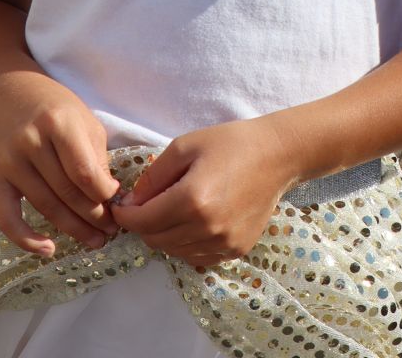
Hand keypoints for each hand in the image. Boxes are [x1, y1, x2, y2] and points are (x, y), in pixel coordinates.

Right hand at [0, 70, 120, 256]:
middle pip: (67, 192)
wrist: (6, 92)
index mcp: (58, 123)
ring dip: (73, 229)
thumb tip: (110, 195)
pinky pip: (7, 217)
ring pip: (45, 206)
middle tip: (112, 231)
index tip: (117, 201)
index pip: (84, 171)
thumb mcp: (83, 120)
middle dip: (94, 216)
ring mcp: (9, 162)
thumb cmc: (54, 107)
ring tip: (95, 240)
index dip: (104, 194)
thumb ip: (95, 156)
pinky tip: (48, 250)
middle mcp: (30, 143)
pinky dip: (26, 239)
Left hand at [113, 116, 299, 269]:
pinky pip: (197, 256)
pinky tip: (194, 222)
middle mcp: (207, 227)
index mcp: (192, 200)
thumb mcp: (185, 146)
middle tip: (149, 206)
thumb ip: (153, 176)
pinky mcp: (236, 249)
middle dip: (144, 224)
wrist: (278, 156)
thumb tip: (133, 202)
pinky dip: (187, 244)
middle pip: (155, 240)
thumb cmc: (231, 144)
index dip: (125, 215)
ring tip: (174, 211)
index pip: (142, 222)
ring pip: (174, 251)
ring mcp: (223, 242)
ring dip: (165, 235)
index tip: (123, 206)